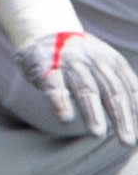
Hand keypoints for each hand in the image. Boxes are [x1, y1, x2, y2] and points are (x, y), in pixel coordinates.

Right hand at [14, 30, 137, 143]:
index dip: (136, 112)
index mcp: (113, 62)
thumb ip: (121, 86)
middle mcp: (94, 60)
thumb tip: (137, 118)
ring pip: (85, 89)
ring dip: (92, 112)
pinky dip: (60, 101)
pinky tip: (65, 118)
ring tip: (98, 134)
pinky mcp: (45, 66)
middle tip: (127, 141)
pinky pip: (54, 85)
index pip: (129, 89)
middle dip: (121, 117)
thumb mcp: (105, 65)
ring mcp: (69, 62)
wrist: (45, 33)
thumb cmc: (81, 59)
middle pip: (112, 91)